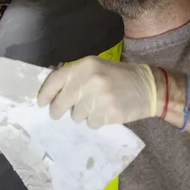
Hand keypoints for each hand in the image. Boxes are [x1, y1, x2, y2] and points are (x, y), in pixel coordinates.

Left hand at [37, 56, 156, 128]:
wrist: (149, 87)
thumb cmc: (117, 76)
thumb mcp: (96, 67)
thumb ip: (74, 74)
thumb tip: (49, 87)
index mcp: (85, 65)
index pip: (56, 80)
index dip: (45, 93)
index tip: (41, 102)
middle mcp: (91, 80)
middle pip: (62, 102)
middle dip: (57, 110)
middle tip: (56, 114)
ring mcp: (101, 98)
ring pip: (76, 116)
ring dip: (81, 114)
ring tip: (94, 106)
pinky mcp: (110, 114)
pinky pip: (91, 124)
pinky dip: (95, 121)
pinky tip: (104, 113)